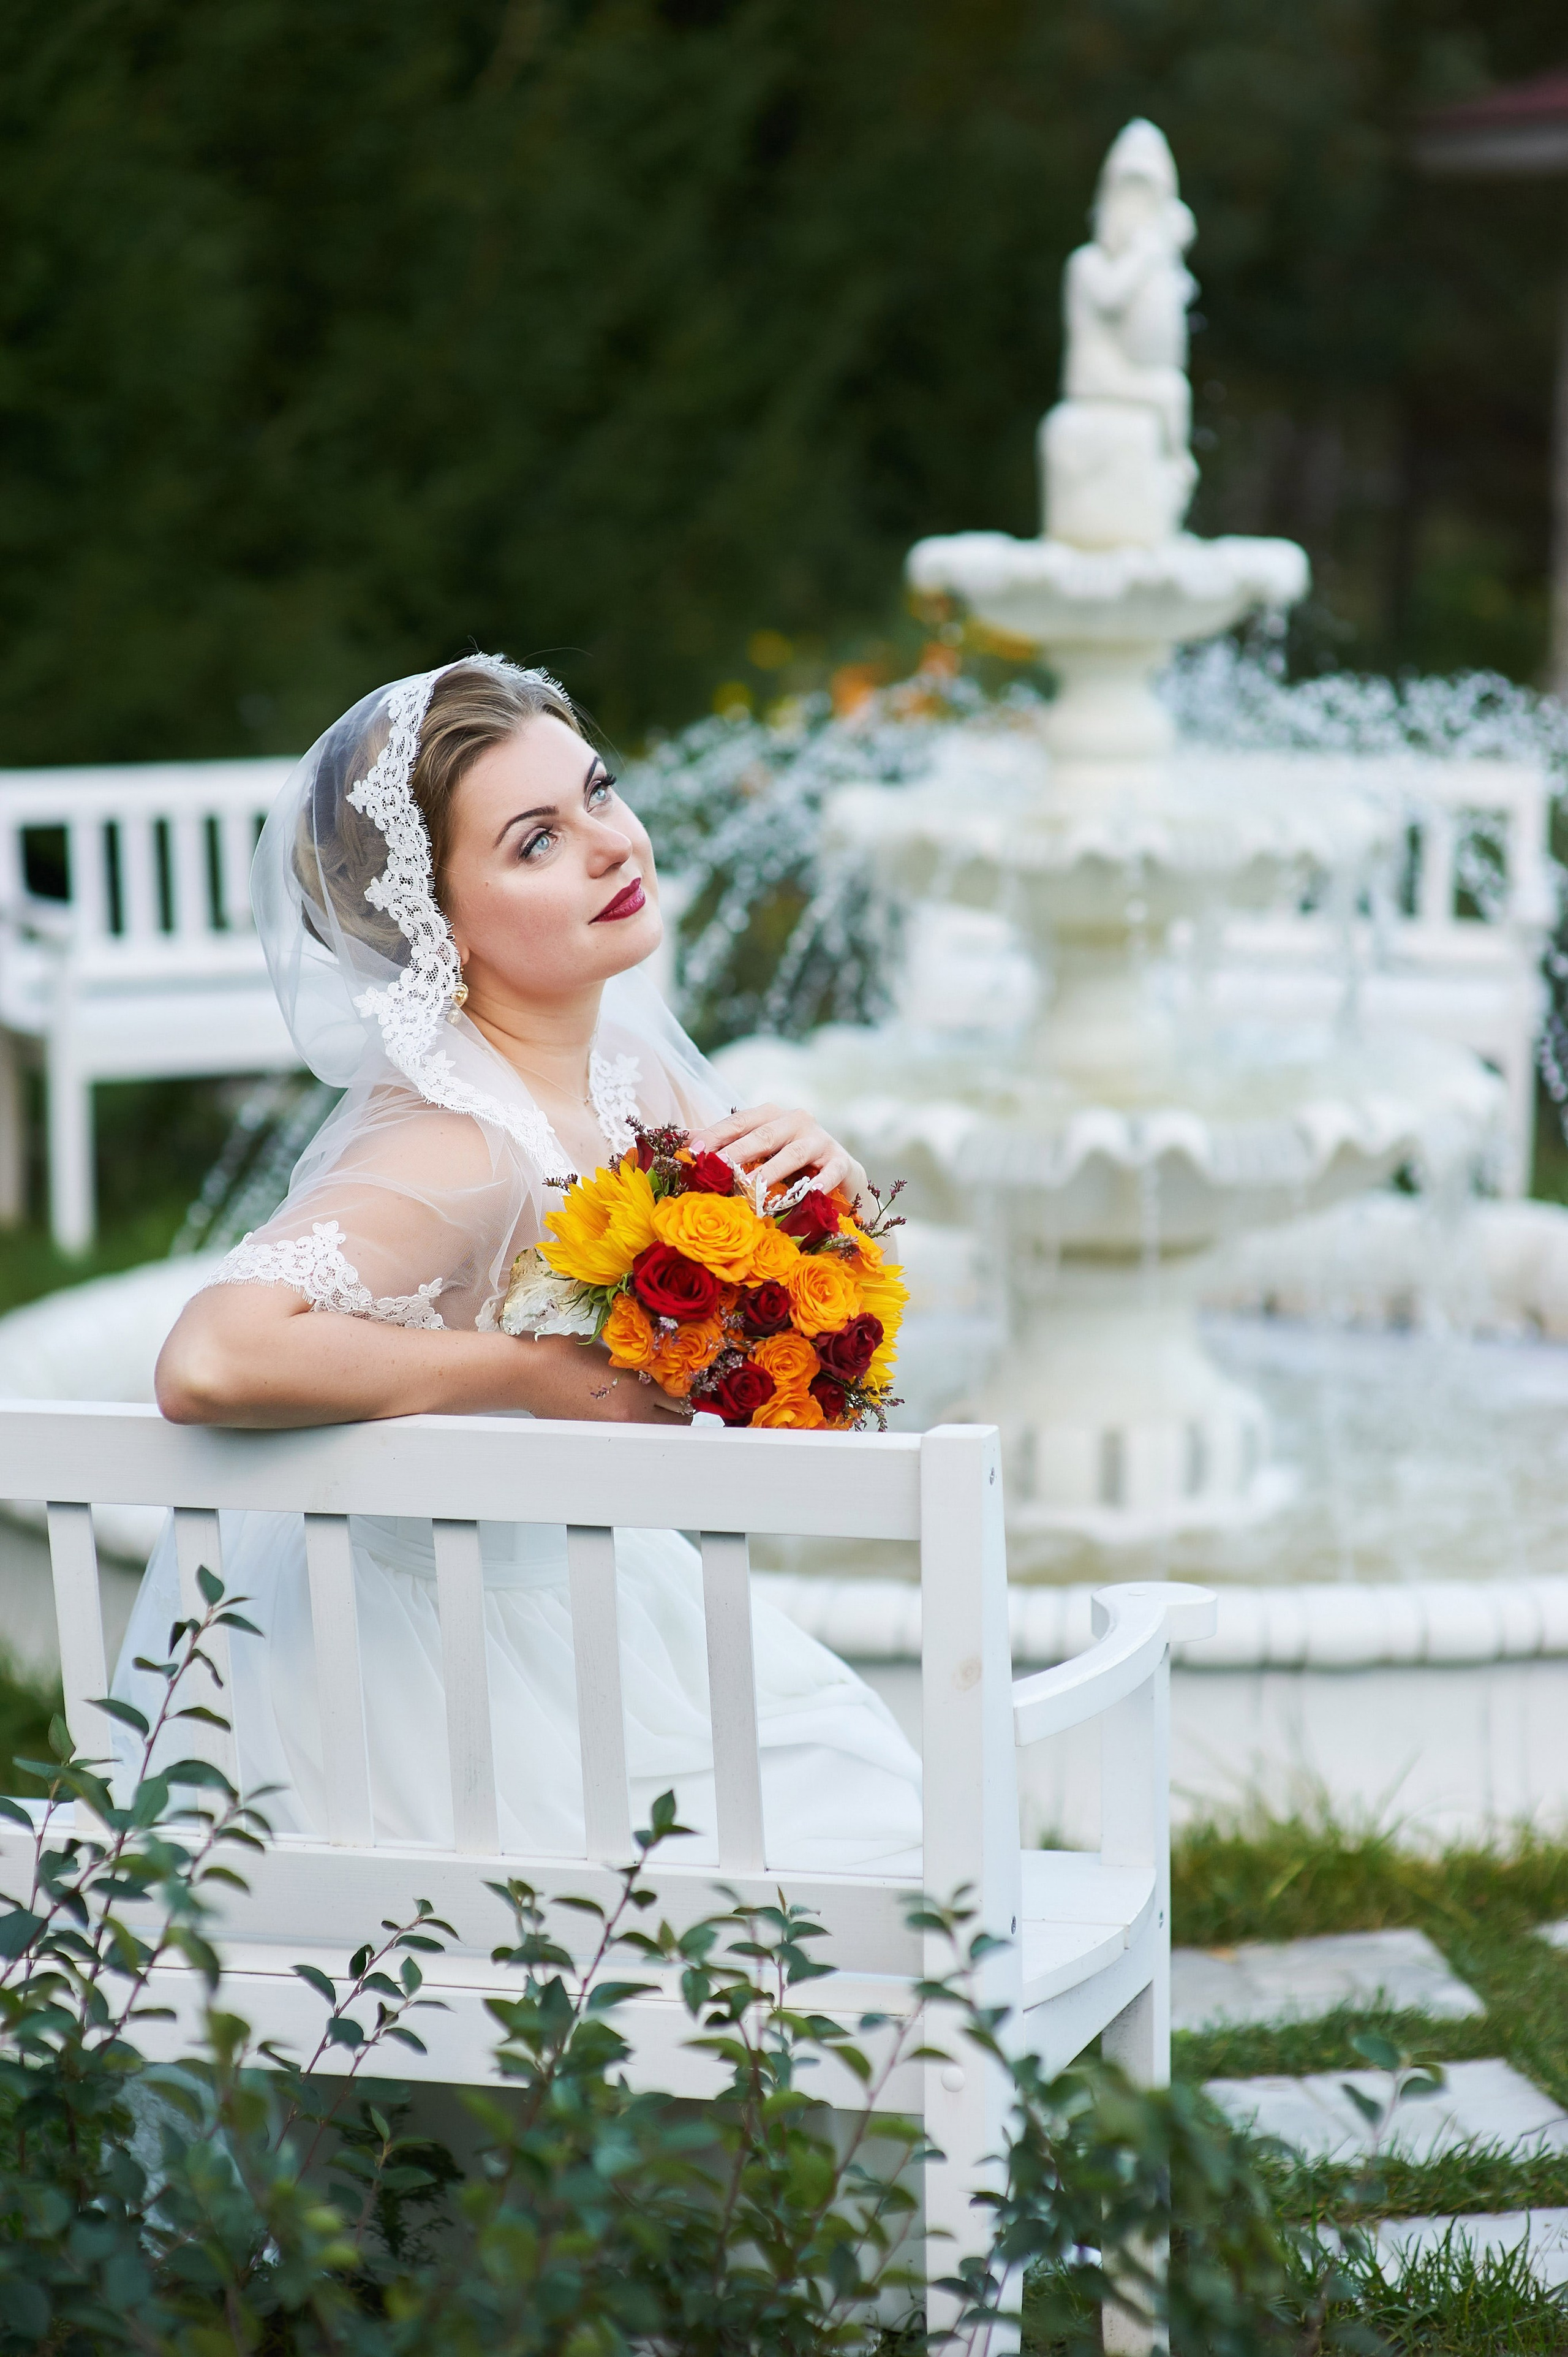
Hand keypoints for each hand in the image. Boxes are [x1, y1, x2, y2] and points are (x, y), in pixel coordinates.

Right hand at [512, 1334, 689, 1423]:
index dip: (688, 1393)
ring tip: (655, 1413)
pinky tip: (629, 1418)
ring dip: (660, 1425)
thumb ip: (642, 1365)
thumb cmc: (566, 1353)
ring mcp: (614, 1430)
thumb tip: (666, 1375)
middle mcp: (631, 1413)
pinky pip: (631, 1439)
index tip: (687, 1389)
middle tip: (676, 1403)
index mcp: (638, 1387)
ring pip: (655, 1434)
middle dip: (680, 1413)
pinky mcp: (597, 1437)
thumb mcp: (614, 1353)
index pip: (682, 1399)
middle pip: (676, 1422)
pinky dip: (637, 1430)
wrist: (529, 1372)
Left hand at [694, 1102, 866, 1202]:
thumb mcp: (756, 1151)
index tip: (693, 1153)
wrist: (840, 1175)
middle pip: (762, 1136)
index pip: (738, 1122)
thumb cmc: (788, 1163)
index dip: (715, 1136)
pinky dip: (821, 1182)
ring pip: (794, 1153)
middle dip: (738, 1153)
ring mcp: (820, 1140)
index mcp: (770, 1115)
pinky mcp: (841, 1161)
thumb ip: (722, 1145)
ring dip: (772, 1170)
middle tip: (717, 1170)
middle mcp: (795, 1121)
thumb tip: (681, 1141)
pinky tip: (811, 1193)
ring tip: (752, 1187)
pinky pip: (830, 1172)